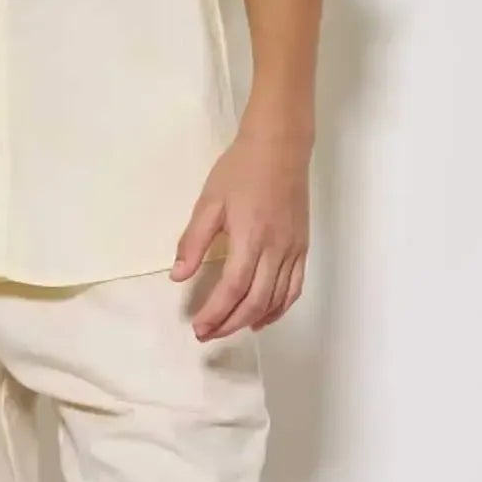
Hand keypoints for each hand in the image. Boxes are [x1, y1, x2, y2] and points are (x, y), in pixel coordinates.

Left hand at [170, 128, 310, 339]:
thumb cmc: (240, 170)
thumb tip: (178, 277)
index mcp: (250, 237)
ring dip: (251, 320)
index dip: (215, 313)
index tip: (198, 327)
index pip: (232, 288)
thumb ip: (193, 242)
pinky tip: (261, 317)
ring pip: (275, 299)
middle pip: (254, 301)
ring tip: (229, 329)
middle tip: (207, 334)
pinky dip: (278, 308)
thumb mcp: (208, 202)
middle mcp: (276, 249)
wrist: (280, 147)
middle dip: (229, 323)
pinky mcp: (302, 248)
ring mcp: (293, 250)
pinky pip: (294, 288)